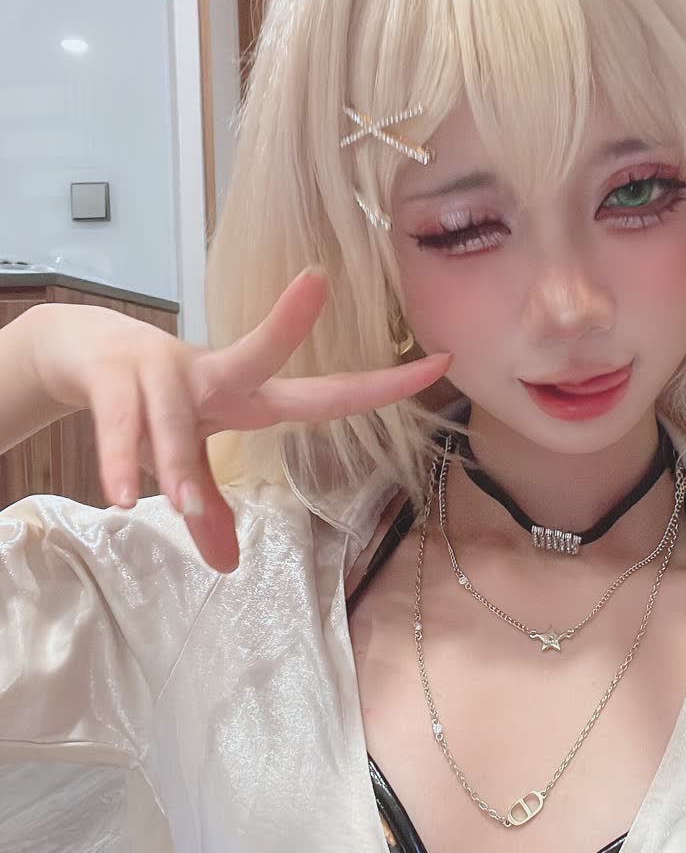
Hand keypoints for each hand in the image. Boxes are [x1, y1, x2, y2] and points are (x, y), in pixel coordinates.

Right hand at [26, 271, 450, 572]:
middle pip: (258, 353)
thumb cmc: (154, 401)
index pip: (324, 394)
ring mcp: (161, 369)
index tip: (440, 361)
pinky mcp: (113, 375)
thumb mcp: (189, 454)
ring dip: (178, 460)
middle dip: (285, 324)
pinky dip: (121, 460)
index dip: (381, 386)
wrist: (78, 352)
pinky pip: (121, 424)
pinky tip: (122, 495)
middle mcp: (214, 372)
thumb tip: (226, 567)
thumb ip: (210, 510)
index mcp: (248, 395)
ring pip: (176, 415)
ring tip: (180, 505)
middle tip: (315, 285)